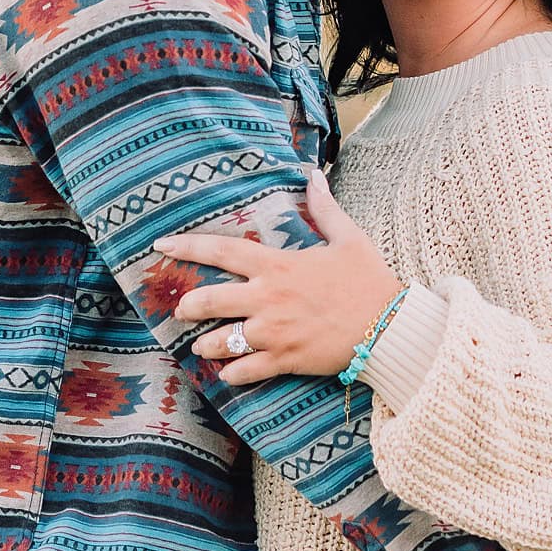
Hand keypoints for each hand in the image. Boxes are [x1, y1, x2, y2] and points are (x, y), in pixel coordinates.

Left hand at [156, 171, 402, 385]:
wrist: (390, 326)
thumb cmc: (370, 279)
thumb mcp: (349, 237)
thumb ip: (325, 209)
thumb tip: (314, 176)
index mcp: (278, 266)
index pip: (223, 251)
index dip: (188, 246)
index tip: (161, 245)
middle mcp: (268, 299)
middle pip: (211, 300)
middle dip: (189, 306)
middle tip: (181, 309)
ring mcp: (274, 333)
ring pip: (223, 342)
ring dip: (207, 345)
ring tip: (202, 347)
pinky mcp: (286, 360)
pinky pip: (246, 371)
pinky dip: (233, 374)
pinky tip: (227, 374)